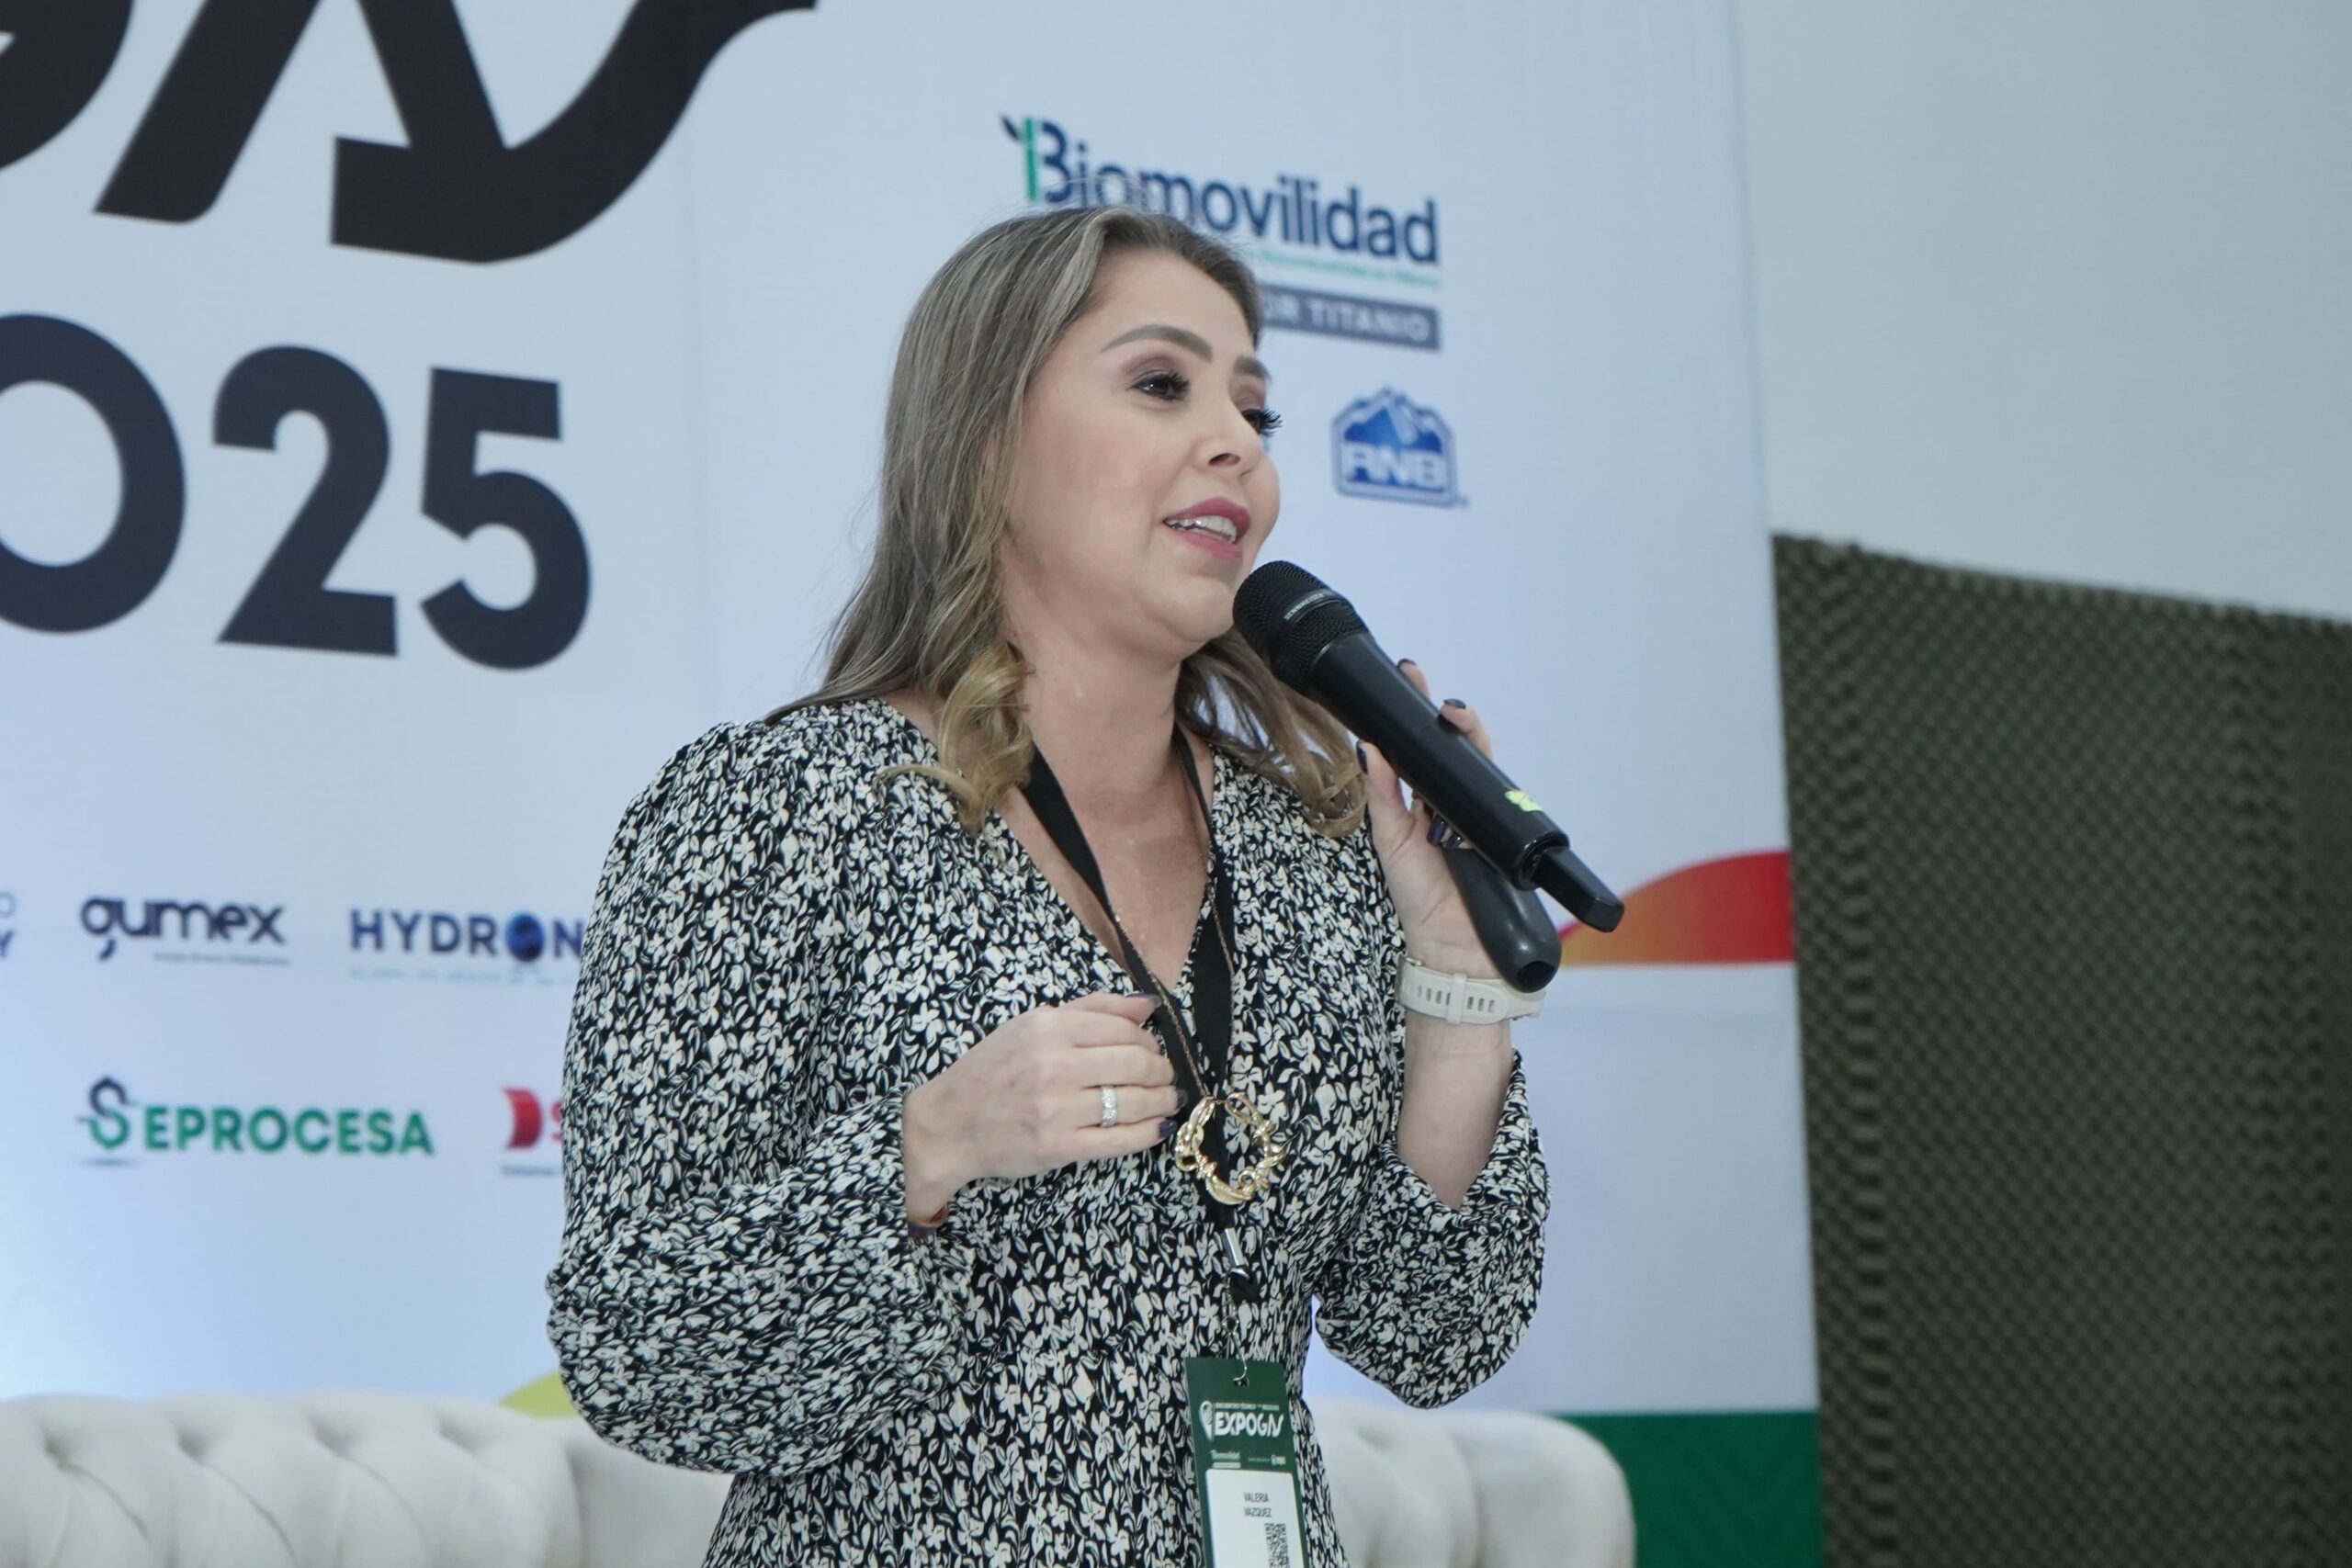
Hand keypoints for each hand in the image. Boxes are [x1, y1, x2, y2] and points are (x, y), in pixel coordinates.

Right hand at [901, 991, 1176, 1216]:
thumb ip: (1091, 1009)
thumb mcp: (1031, 1026)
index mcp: (1047, 1027)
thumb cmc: (991, 1071)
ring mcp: (1056, 1108)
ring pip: (1134, 1101)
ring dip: (1162, 1101)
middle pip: (1136, 1064)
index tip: (1153, 1050)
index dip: (1150, 1041)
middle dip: (1162, 1071)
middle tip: (1165, 1077)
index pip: (1124, 1029)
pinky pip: (1121, 1139)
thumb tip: (1147, 1004)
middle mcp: (1053, 1065)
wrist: (948, 1124)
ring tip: (1167, 1100)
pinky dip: (1149, 1132)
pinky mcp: (1058, 1147)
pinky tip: (1158, 1126)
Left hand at [1359, 660, 1502, 978]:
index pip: (1423, 747)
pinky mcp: (1502, 830)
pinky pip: (1495, 797)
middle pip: (1456, 746)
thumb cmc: (1420, 896)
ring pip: (1479, 763)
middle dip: (1445, 712)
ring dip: (1468, 734)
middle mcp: (1455, 801)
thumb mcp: (1391, 840)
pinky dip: (1483, 778)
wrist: (1451, 946)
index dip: (1417, 713)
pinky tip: (1467, 761)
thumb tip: (1367, 749)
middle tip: (1422, 682)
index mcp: (1426, 800)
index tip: (1408, 675)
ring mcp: (1481, 813)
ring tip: (1450, 713)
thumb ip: (1383, 796)